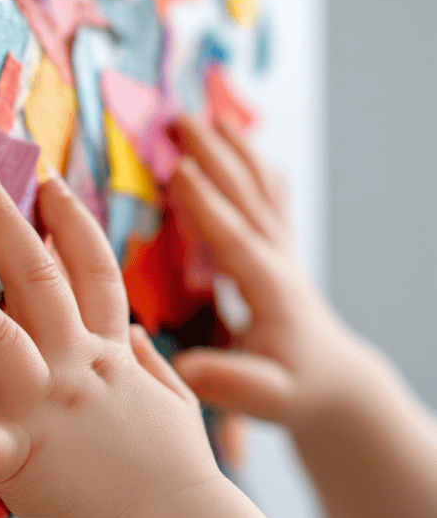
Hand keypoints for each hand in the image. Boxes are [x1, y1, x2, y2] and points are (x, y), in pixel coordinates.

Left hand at [0, 167, 218, 517]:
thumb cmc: (178, 472)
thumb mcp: (175, 404)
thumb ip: (150, 364)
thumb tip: (138, 331)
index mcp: (112, 355)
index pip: (94, 274)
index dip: (72, 225)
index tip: (49, 186)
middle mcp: (77, 367)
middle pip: (39, 280)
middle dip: (6, 224)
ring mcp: (46, 407)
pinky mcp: (19, 455)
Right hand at [165, 115, 359, 431]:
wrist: (337, 386)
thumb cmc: (299, 393)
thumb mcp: (266, 399)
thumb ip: (229, 382)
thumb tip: (186, 369)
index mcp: (269, 291)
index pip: (236, 239)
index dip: (208, 205)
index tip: (180, 169)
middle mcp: (278, 263)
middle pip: (247, 200)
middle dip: (215, 158)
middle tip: (181, 121)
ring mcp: (282, 255)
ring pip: (261, 193)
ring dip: (236, 154)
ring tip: (211, 119)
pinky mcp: (280, 258)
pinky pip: (269, 204)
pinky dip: (255, 171)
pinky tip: (247, 151)